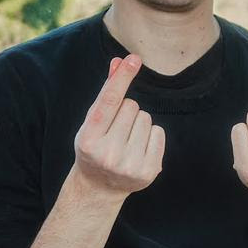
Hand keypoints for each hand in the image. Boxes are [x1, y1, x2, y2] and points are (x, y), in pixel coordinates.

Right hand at [72, 55, 164, 199]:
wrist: (99, 188)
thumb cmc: (95, 147)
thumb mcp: (92, 122)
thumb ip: (106, 93)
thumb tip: (118, 62)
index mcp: (89, 140)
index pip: (108, 101)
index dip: (121, 78)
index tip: (133, 59)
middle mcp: (108, 154)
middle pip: (131, 106)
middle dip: (125, 112)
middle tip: (115, 131)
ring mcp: (130, 165)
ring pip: (146, 118)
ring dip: (138, 124)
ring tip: (126, 141)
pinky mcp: (149, 171)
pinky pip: (158, 132)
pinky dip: (150, 136)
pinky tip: (138, 150)